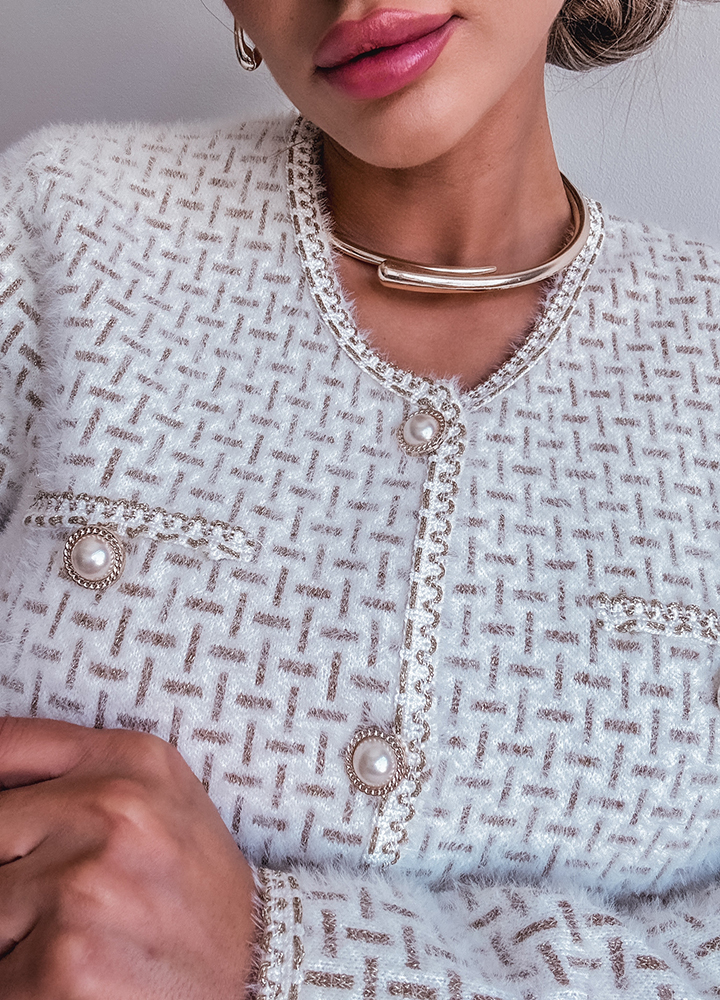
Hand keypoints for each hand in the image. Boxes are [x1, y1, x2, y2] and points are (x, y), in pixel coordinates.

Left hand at [0, 717, 255, 998]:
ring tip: (69, 935)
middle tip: (52, 896)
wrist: (254, 966)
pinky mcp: (63, 964)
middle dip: (12, 872)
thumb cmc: (194, 885)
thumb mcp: (156, 798)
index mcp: (130, 761)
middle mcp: (110, 812)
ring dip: (13, 930)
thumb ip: (78, 772)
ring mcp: (83, 887)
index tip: (10, 831)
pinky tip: (67, 973)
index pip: (4, 747)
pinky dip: (18, 980)